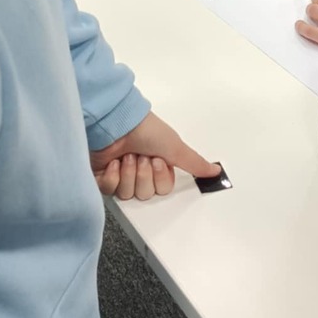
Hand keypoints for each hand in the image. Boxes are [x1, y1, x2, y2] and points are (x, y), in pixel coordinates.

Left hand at [89, 110, 220, 200]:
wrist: (117, 123)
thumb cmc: (146, 130)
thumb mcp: (176, 147)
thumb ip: (195, 163)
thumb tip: (215, 171)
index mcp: (158, 166)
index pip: (162, 189)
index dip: (160, 177)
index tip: (157, 160)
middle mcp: (140, 171)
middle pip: (146, 193)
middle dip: (144, 174)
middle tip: (142, 157)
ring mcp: (120, 174)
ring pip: (128, 194)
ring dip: (129, 173)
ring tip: (128, 156)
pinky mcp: (102, 176)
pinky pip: (109, 190)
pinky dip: (112, 176)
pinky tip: (114, 162)